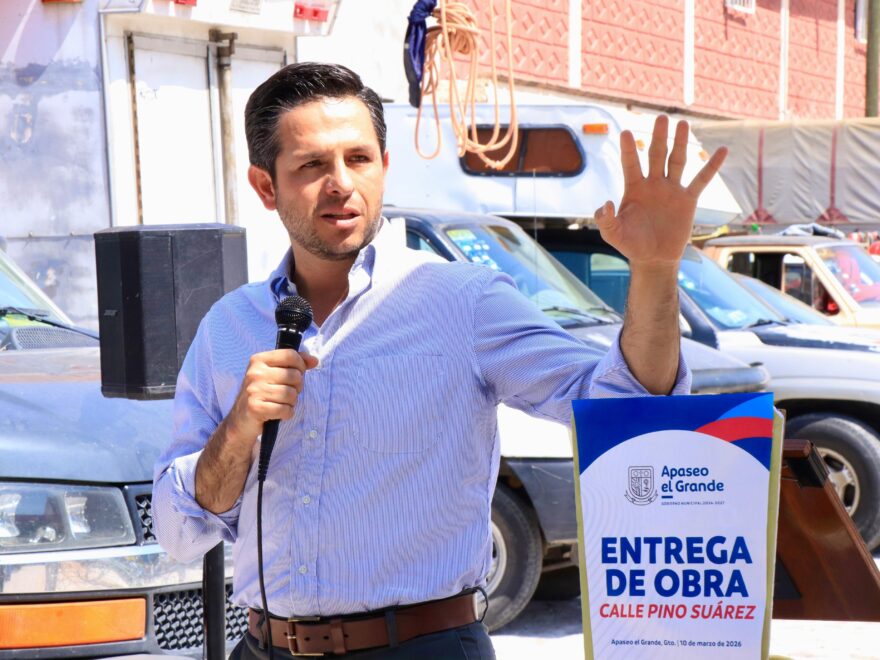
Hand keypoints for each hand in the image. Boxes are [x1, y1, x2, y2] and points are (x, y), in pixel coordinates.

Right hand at [225, 349, 318, 444]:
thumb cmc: (262, 394)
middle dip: (297, 387)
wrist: (240, 419)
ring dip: (291, 402)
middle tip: (287, 393)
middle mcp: (255, 373)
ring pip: (291, 394)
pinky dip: (287, 413)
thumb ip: (294, 364)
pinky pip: (285, 410)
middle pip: (294, 376)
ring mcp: (254, 390)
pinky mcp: (255, 408)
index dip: (300, 365)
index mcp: (259, 360)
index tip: (298, 373)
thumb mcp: (273, 373)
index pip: (290, 355)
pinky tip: (279, 413)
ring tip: (282, 403)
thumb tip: (314, 360)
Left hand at [596, 115, 726, 272]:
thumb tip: (604, 205)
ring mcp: (672, 190)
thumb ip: (605, 220)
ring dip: (680, 143)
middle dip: (659, 137)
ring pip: (677, 161)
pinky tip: (722, 150)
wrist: (653, 258)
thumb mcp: (613, 234)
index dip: (629, 150)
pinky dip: (712, 165)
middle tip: (661, 117)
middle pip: (657, 155)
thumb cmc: (631, 244)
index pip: (631, 164)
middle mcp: (653, 184)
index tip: (626, 132)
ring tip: (682, 124)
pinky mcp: (688, 200)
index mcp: (634, 188)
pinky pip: (702, 179)